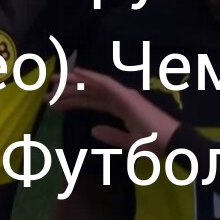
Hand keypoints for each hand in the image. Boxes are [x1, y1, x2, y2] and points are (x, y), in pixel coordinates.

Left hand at [51, 67, 179, 153]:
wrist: (172, 143)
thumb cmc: (155, 144)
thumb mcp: (128, 144)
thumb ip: (112, 137)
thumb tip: (93, 131)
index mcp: (121, 109)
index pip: (92, 102)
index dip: (73, 100)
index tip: (55, 102)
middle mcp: (120, 99)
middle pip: (89, 92)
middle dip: (68, 90)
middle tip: (47, 90)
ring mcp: (124, 96)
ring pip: (94, 86)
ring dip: (74, 82)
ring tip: (55, 81)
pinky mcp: (126, 97)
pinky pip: (105, 85)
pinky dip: (91, 78)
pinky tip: (76, 75)